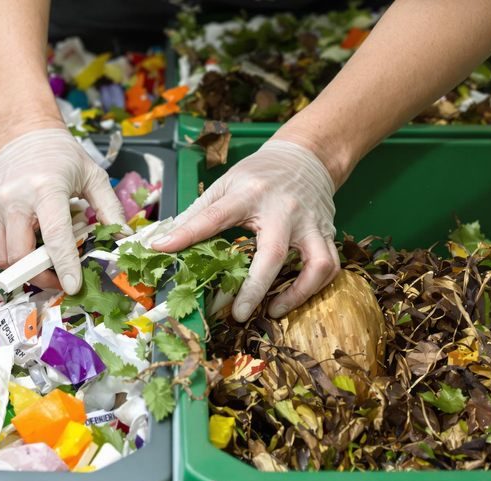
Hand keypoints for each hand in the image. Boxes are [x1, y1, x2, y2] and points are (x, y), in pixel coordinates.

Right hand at [0, 128, 126, 292]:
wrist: (20, 133)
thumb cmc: (60, 155)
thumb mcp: (93, 175)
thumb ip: (110, 208)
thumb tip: (124, 238)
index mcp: (46, 189)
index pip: (55, 236)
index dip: (64, 265)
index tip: (73, 286)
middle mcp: (14, 200)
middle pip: (21, 256)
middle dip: (42, 276)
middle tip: (60, 278)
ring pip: (4, 259)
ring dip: (25, 270)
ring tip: (44, 262)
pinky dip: (10, 258)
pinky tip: (28, 248)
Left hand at [151, 140, 338, 321]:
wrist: (306, 156)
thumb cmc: (259, 175)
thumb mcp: (226, 183)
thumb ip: (198, 212)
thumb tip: (163, 239)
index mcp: (250, 194)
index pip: (214, 216)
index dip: (186, 234)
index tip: (161, 249)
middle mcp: (284, 209)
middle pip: (274, 252)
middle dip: (255, 288)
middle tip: (238, 314)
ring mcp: (311, 222)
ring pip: (316, 264)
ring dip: (297, 293)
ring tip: (274, 311)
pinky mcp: (327, 232)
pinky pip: (329, 266)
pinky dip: (315, 287)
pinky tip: (294, 297)